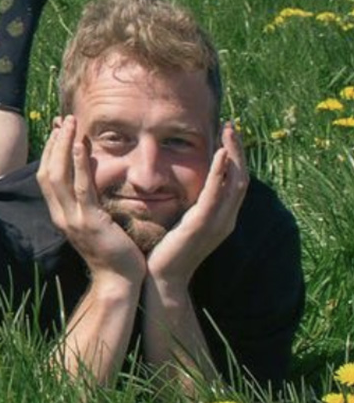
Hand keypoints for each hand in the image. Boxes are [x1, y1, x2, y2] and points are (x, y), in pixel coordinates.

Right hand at [37, 116, 145, 286]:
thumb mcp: (95, 224)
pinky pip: (80, 187)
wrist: (119, 281)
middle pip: (46, 172)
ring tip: (71, 123)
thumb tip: (90, 179)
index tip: (58, 130)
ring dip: (63, 146)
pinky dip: (77, 164)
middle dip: (54, 143)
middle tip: (64, 119)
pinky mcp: (89, 221)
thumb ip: (89, 203)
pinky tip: (80, 145)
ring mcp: (72, 218)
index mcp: (61, 215)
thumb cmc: (113, 254)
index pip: (47, 177)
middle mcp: (61, 215)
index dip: (50, 152)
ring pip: (58, 175)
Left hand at [146, 121, 248, 288]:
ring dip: (233, 154)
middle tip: (231, 125)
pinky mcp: (202, 224)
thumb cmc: (168, 250)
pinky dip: (220, 173)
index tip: (228, 134)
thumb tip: (185, 183)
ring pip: (235, 182)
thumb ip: (191, 204)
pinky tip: (220, 154)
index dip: (235, 157)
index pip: (236, 181)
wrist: (162, 278)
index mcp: (222, 217)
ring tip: (229, 132)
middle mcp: (225, 219)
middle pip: (241, 178)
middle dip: (238, 150)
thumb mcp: (184, 221)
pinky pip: (215, 194)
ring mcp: (217, 222)